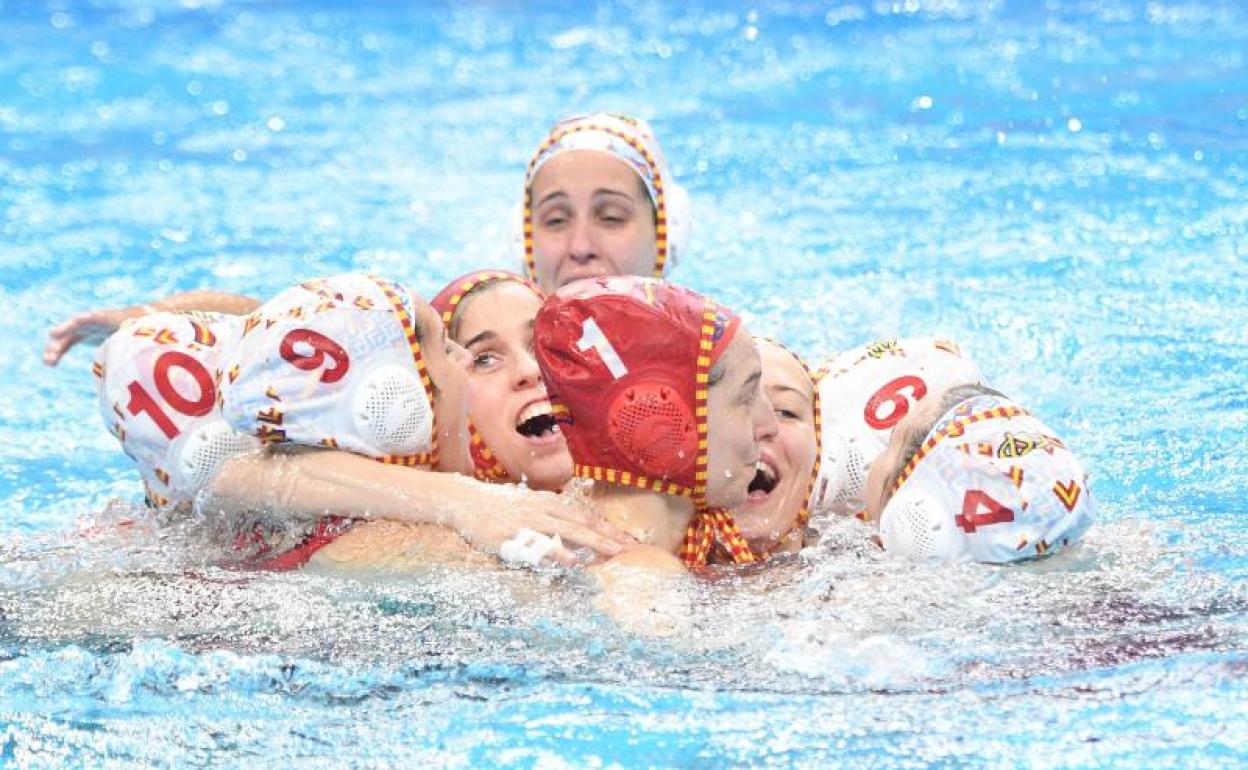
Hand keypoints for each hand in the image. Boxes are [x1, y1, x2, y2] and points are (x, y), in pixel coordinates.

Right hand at [44, 305, 145, 365]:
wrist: (136, 321)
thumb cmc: (140, 328)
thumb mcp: (141, 332)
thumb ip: (138, 336)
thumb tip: (149, 344)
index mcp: (111, 318)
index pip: (97, 317)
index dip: (88, 319)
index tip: (78, 321)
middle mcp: (94, 321)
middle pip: (76, 326)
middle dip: (64, 334)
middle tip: (54, 348)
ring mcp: (86, 328)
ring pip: (67, 336)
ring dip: (56, 348)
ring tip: (47, 362)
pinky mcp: (82, 336)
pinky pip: (67, 343)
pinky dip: (59, 352)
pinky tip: (50, 363)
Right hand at [449, 491, 636, 565]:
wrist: (463, 500)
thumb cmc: (498, 505)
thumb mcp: (528, 503)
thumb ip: (550, 514)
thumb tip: (575, 526)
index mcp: (547, 502)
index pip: (583, 515)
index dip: (606, 528)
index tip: (626, 539)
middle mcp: (540, 509)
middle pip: (580, 523)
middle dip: (606, 536)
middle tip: (628, 548)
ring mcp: (526, 522)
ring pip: (564, 532)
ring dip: (589, 543)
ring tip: (609, 554)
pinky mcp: (510, 537)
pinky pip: (536, 547)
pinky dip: (555, 554)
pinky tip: (570, 562)